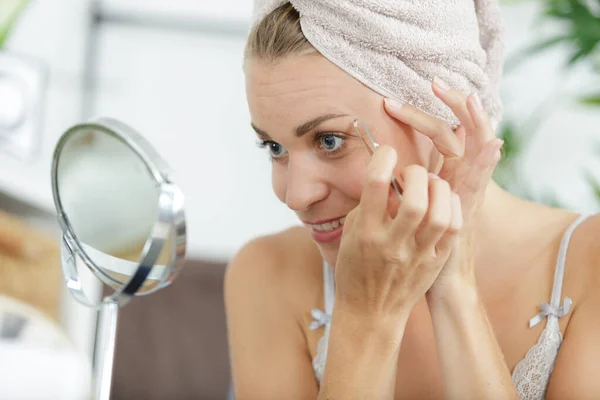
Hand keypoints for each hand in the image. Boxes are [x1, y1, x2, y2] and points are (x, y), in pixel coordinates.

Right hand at [334, 145, 461, 318]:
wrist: (370, 312)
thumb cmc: (355, 268)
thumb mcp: (351, 234)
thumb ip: (369, 205)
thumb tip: (389, 175)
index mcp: (365, 233)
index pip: (376, 185)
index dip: (383, 158)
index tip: (386, 151)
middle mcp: (392, 244)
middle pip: (414, 200)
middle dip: (416, 174)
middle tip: (412, 172)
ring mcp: (417, 256)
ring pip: (440, 215)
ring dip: (438, 189)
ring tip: (431, 184)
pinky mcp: (434, 263)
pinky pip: (453, 229)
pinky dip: (452, 207)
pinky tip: (443, 201)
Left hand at [384, 78, 502, 290]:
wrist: (429, 285)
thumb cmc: (409, 247)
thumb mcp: (404, 210)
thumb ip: (396, 187)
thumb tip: (377, 165)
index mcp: (445, 177)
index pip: (444, 134)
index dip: (430, 114)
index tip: (408, 98)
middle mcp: (460, 180)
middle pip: (463, 132)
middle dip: (455, 106)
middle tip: (437, 82)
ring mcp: (466, 194)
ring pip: (475, 150)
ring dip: (472, 122)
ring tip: (468, 97)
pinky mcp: (466, 213)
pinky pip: (479, 184)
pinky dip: (486, 161)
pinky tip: (491, 143)